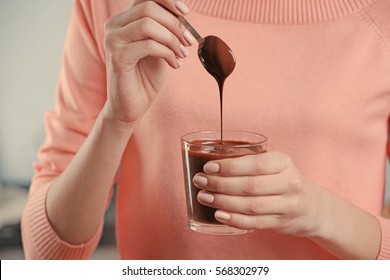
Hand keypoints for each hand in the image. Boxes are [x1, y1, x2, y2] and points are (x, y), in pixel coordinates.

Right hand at [102, 0, 195, 125]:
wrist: (132, 105)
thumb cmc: (145, 77)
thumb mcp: (159, 47)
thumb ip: (165, 28)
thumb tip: (183, 12)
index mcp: (123, 20)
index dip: (167, 0)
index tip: (186, 12)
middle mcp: (114, 26)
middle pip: (148, 8)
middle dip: (174, 23)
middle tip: (189, 41)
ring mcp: (112, 40)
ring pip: (148, 25)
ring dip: (172, 39)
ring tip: (182, 54)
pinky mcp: (117, 57)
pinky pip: (148, 46)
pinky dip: (167, 53)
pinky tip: (174, 65)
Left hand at [193, 151, 324, 236]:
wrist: (311, 206)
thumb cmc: (282, 180)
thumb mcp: (274, 164)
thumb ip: (250, 162)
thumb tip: (212, 165)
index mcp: (283, 162)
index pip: (255, 164)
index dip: (229, 167)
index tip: (208, 167)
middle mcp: (289, 183)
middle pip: (250, 186)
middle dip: (220, 184)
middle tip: (200, 182)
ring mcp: (287, 205)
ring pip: (250, 206)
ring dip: (223, 202)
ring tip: (204, 197)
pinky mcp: (281, 223)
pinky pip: (254, 223)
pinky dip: (234, 219)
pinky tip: (219, 215)